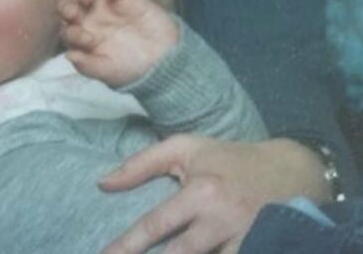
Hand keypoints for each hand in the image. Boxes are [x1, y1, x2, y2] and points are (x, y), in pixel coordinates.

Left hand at [58, 0, 178, 86]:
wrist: (164, 59)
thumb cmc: (132, 68)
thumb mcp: (109, 72)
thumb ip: (88, 66)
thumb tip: (68, 55)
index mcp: (83, 36)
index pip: (66, 29)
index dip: (71, 33)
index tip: (88, 41)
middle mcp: (90, 17)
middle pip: (70, 3)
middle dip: (67, 6)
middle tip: (75, 12)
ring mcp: (107, 3)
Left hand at [97, 134, 330, 253]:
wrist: (289, 172)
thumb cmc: (227, 158)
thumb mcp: (184, 149)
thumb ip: (141, 165)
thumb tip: (103, 184)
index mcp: (201, 192)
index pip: (157, 225)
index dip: (128, 245)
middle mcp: (221, 222)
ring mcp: (243, 243)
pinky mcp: (259, 252)